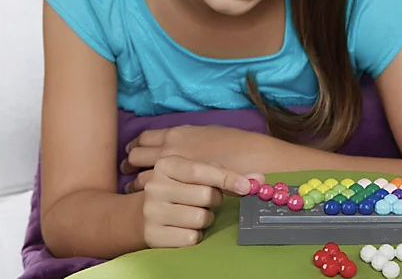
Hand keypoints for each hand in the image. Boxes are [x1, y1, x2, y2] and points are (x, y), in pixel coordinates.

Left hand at [121, 126, 267, 189]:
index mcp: (177, 134)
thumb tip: (182, 140)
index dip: (136, 145)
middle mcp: (168, 151)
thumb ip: (192, 137)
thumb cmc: (235, 145)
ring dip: (135, 184)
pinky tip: (151, 202)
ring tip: (138, 189)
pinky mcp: (176, 193)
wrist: (252, 161)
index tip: (133, 151)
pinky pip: (151, 196)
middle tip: (128, 170)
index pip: (144, 138)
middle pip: (135, 157)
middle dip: (130, 164)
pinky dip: (146, 199)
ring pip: (139, 179)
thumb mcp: (210, 134)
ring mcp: (171, 173)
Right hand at [141, 154, 263, 247]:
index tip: (247, 186)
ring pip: (201, 218)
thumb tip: (259, 179)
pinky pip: (191, 237)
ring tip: (193, 212)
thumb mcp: (195, 174)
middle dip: (214, 200)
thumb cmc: (178, 188)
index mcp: (166, 164)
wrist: (141, 213)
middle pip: (206, 195)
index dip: (227, 178)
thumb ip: (226, 174)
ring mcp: (152, 211)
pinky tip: (184, 227)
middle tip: (206, 199)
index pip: (202, 171)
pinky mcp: (153, 235)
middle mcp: (156, 185)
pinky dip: (195, 235)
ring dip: (205, 218)